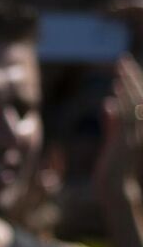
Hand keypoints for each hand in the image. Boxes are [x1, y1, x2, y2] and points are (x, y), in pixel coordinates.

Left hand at [94, 54, 142, 214]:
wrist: (114, 188)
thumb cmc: (111, 165)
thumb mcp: (111, 139)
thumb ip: (110, 121)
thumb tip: (107, 103)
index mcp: (136, 126)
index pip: (137, 98)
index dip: (132, 80)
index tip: (123, 64)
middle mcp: (138, 129)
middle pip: (138, 98)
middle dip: (131, 77)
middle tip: (121, 59)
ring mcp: (132, 136)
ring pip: (133, 107)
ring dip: (126, 89)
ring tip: (119, 72)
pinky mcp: (123, 145)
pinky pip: (124, 123)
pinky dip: (119, 108)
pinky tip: (111, 96)